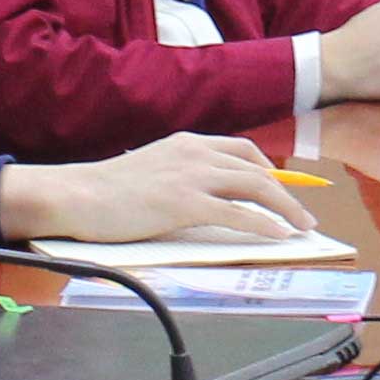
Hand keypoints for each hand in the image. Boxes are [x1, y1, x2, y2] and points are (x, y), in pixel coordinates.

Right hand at [2, 133, 296, 244]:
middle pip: (256, 169)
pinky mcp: (185, 203)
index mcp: (186, 143)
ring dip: (285, 208)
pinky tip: (278, 236)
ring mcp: (191, 177)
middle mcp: (195, 153)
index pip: (241, 150)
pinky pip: (237, 213)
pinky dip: (264, 224)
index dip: (268, 169)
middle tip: (302, 215)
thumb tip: (201, 197)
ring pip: (255, 187)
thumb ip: (178, 175)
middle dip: (286, 192)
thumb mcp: (150, 169)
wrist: (76, 195)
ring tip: (302, 227)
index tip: (282, 186)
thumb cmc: (104, 191)